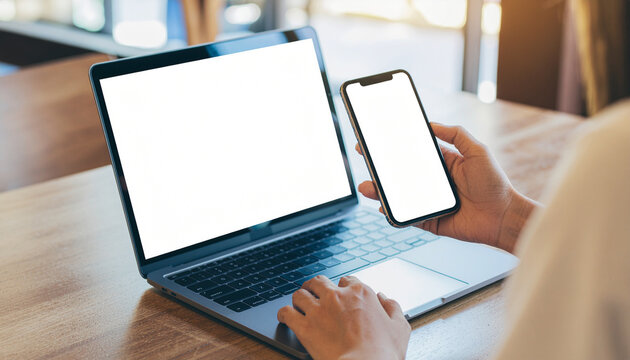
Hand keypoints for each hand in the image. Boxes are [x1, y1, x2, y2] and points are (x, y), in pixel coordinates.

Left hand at [277, 275, 410, 359]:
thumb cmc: (383, 351)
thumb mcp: (399, 327)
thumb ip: (392, 308)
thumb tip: (384, 298)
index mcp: (360, 293)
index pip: (346, 280)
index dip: (342, 288)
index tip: (341, 295)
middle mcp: (337, 296)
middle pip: (318, 281)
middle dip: (315, 287)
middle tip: (314, 294)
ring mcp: (319, 310)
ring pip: (300, 294)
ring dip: (299, 299)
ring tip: (299, 304)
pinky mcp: (305, 327)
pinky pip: (286, 313)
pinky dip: (284, 314)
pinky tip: (286, 317)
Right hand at [356, 123, 537, 252]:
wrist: (504, 217)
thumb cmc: (495, 184)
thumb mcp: (478, 151)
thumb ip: (456, 134)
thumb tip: (431, 123)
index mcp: (442, 164)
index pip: (412, 153)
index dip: (394, 146)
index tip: (376, 138)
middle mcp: (432, 183)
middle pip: (400, 174)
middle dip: (379, 168)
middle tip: (364, 156)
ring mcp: (429, 202)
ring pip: (398, 196)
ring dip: (380, 191)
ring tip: (368, 186)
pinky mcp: (430, 221)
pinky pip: (407, 218)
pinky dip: (394, 214)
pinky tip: (384, 207)